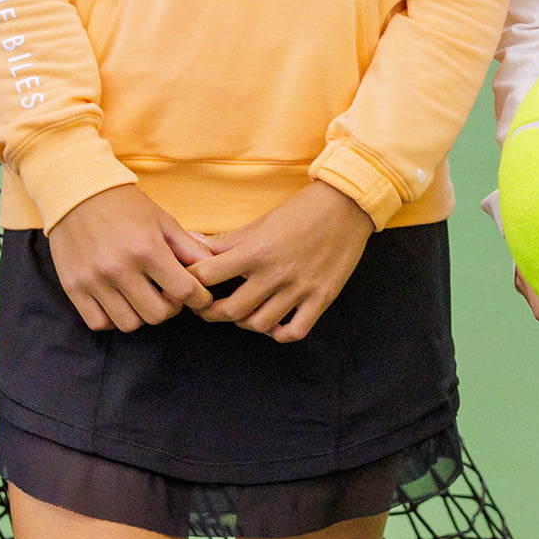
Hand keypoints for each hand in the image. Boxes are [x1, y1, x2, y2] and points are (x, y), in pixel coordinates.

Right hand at [44, 184, 213, 330]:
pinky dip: (113, 319)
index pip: (185, 291)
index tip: (201, 297)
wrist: (77, 194)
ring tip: (144, 297)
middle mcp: (119, 268)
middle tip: (170, 294)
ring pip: (129, 323)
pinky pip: (98, 323)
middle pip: (157, 315)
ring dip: (142, 315)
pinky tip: (120, 302)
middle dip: (171, 308)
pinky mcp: (72, 287)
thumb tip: (215, 269)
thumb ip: (191, 248)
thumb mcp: (164, 221)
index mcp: (147, 249)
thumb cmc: (127, 207)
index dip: (200, 299)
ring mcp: (93, 280)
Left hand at [190, 181, 373, 342]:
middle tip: (208, 307)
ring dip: (243, 322)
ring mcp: (301, 288)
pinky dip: (279, 333)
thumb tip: (189, 242)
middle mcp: (276, 273)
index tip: (189, 285)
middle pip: (229, 310)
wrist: (349, 204)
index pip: (205, 277)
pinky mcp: (323, 297)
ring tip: (242, 312)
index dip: (190, 283)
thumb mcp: (260, 223)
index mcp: (256, 251)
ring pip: (259, 324)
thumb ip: (224, 240)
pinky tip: (274, 323)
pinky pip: (295, 331)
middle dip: (210, 312)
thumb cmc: (301, 210)